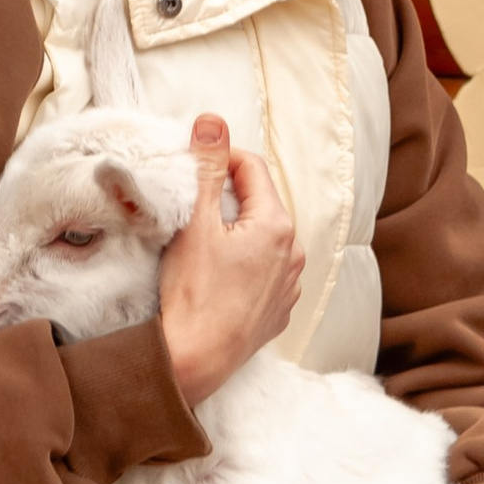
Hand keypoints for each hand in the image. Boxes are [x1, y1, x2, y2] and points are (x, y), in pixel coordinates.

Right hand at [159, 115, 303, 404]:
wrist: (194, 361)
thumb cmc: (193, 294)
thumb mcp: (195, 223)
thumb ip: (205, 168)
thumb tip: (213, 122)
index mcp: (277, 225)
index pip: (251, 167)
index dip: (218, 159)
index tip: (191, 169)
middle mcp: (293, 254)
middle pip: (257, 203)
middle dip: (225, 198)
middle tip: (189, 208)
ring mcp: (288, 286)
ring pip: (261, 239)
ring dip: (235, 232)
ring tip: (200, 245)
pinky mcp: (277, 311)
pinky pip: (262, 272)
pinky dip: (242, 265)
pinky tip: (215, 277)